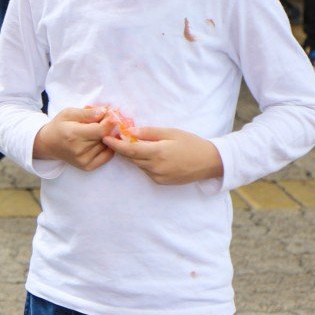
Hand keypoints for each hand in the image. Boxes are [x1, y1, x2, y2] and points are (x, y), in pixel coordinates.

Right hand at [33, 107, 116, 170]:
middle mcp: (79, 150)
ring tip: (95, 131)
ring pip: (107, 145)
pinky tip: (99, 141)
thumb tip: (105, 112)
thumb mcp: (69, 113)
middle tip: (102, 121)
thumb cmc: (60, 126)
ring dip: (106, 137)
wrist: (49, 144)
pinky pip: (107, 156)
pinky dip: (108, 147)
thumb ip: (87, 113)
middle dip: (108, 127)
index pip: (101, 130)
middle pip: (105, 137)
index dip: (109, 122)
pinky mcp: (87, 166)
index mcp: (74, 134)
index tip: (109, 115)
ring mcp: (83, 160)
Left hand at [102, 126, 222, 185]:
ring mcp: (158, 176)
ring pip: (138, 165)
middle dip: (122, 148)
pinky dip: (144, 162)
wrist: (209, 162)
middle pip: (131, 158)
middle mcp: (155, 167)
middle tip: (115, 137)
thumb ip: (149, 133)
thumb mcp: (171, 132)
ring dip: (133, 155)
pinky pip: (146, 171)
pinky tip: (149, 155)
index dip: (115, 145)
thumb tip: (129, 132)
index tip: (105, 138)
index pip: (130, 150)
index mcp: (157, 153)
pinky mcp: (161, 182)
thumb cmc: (191, 143)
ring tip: (133, 144)